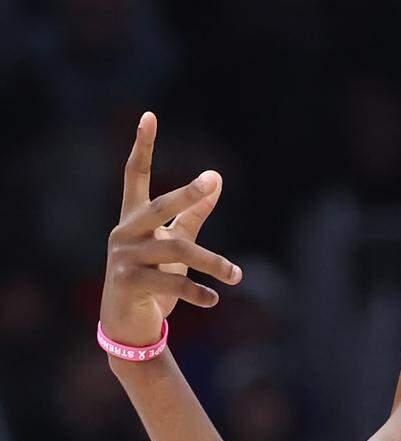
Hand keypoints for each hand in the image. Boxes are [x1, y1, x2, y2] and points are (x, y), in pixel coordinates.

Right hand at [101, 111, 241, 348]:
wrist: (129, 325)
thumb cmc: (153, 280)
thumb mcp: (174, 245)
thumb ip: (193, 215)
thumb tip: (217, 178)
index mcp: (134, 218)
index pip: (136, 175)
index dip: (143, 146)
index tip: (149, 115)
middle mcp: (124, 232)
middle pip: (160, 207)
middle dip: (186, 193)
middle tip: (211, 179)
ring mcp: (124, 258)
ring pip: (175, 250)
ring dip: (212, 263)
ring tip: (236, 275)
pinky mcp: (129, 284)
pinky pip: (170, 283)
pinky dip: (197, 291)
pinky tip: (214, 299)